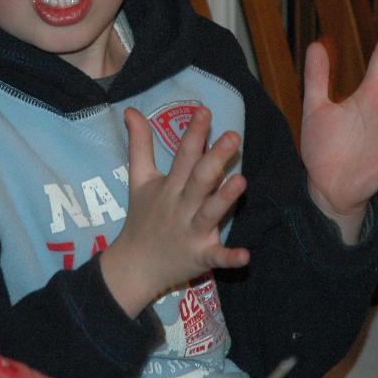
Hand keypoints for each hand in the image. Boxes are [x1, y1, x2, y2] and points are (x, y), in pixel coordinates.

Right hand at [98, 106, 248, 317]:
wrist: (134, 267)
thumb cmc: (142, 218)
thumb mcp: (138, 180)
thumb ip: (140, 144)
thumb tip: (131, 110)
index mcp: (169, 186)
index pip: (184, 155)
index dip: (194, 133)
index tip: (204, 110)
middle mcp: (181, 206)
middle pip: (199, 179)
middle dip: (215, 158)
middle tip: (233, 136)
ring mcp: (191, 232)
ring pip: (210, 213)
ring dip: (225, 198)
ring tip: (242, 180)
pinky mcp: (200, 256)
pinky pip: (217, 257)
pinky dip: (230, 257)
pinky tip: (245, 255)